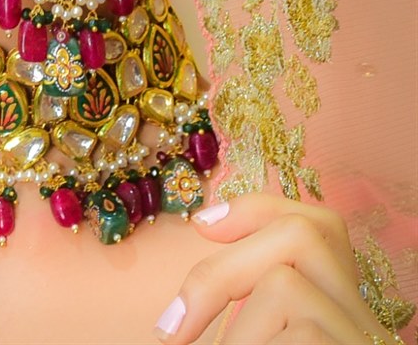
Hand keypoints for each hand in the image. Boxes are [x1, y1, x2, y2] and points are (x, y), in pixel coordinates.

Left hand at [153, 193, 391, 343]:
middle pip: (301, 237)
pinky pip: (298, 330)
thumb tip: (205, 224)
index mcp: (346, 312)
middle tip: (171, 331)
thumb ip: (247, 300)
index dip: (257, 209)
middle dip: (221, 271)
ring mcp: (368, 340)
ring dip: (235, 332)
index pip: (320, 225)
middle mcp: (369, 322)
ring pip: (284, 285)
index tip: (201, 225)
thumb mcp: (259, 333)